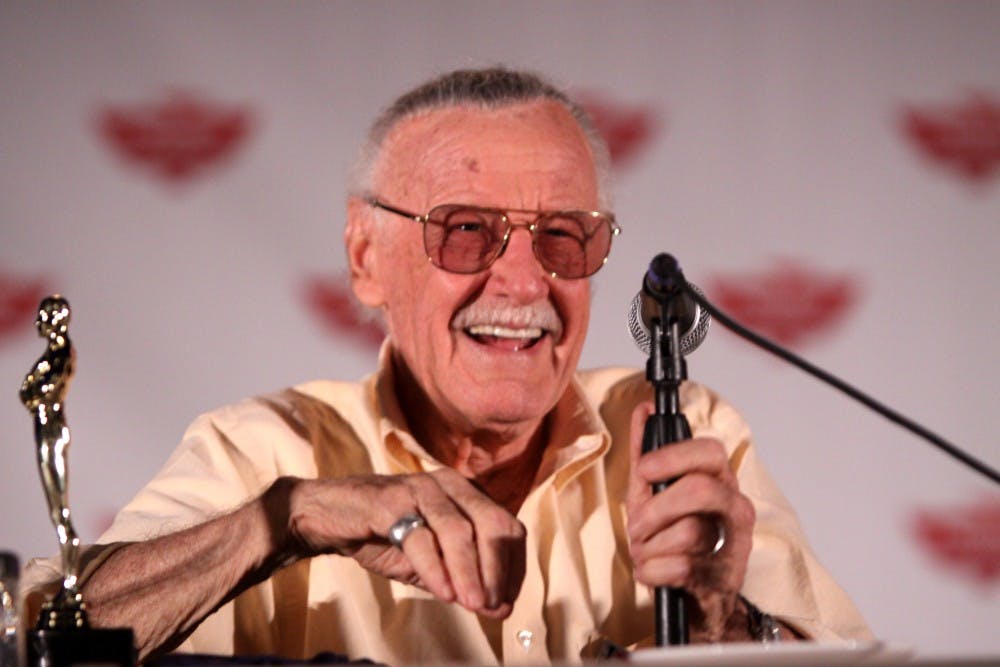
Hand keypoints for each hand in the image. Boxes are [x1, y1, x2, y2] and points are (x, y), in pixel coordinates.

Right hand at [270, 469, 525, 618]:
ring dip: (470, 572)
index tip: (508, 602)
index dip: (514, 567)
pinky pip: (420, 536)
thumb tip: (501, 609)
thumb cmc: (384, 537)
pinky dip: (435, 568)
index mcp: (466, 493)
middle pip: (493, 524)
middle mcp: (449, 484)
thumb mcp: (431, 563)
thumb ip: (464, 581)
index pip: (509, 527)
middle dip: (499, 569)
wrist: (327, 518)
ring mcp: (419, 488)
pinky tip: (443, 593)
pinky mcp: (389, 500)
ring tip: (474, 605)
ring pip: (460, 530)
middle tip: (494, 605)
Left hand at [626, 402, 755, 640]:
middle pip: (701, 489)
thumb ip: (647, 454)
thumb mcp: (653, 494)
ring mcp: (734, 544)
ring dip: (651, 546)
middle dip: (657, 508)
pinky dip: (653, 572)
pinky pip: (680, 568)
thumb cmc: (676, 541)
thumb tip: (642, 411)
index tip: (645, 470)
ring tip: (647, 552)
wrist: (696, 598)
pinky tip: (654, 572)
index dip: (674, 456)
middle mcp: (734, 508)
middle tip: (638, 525)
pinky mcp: (724, 579)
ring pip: (689, 532)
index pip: (710, 451)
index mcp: (719, 481)